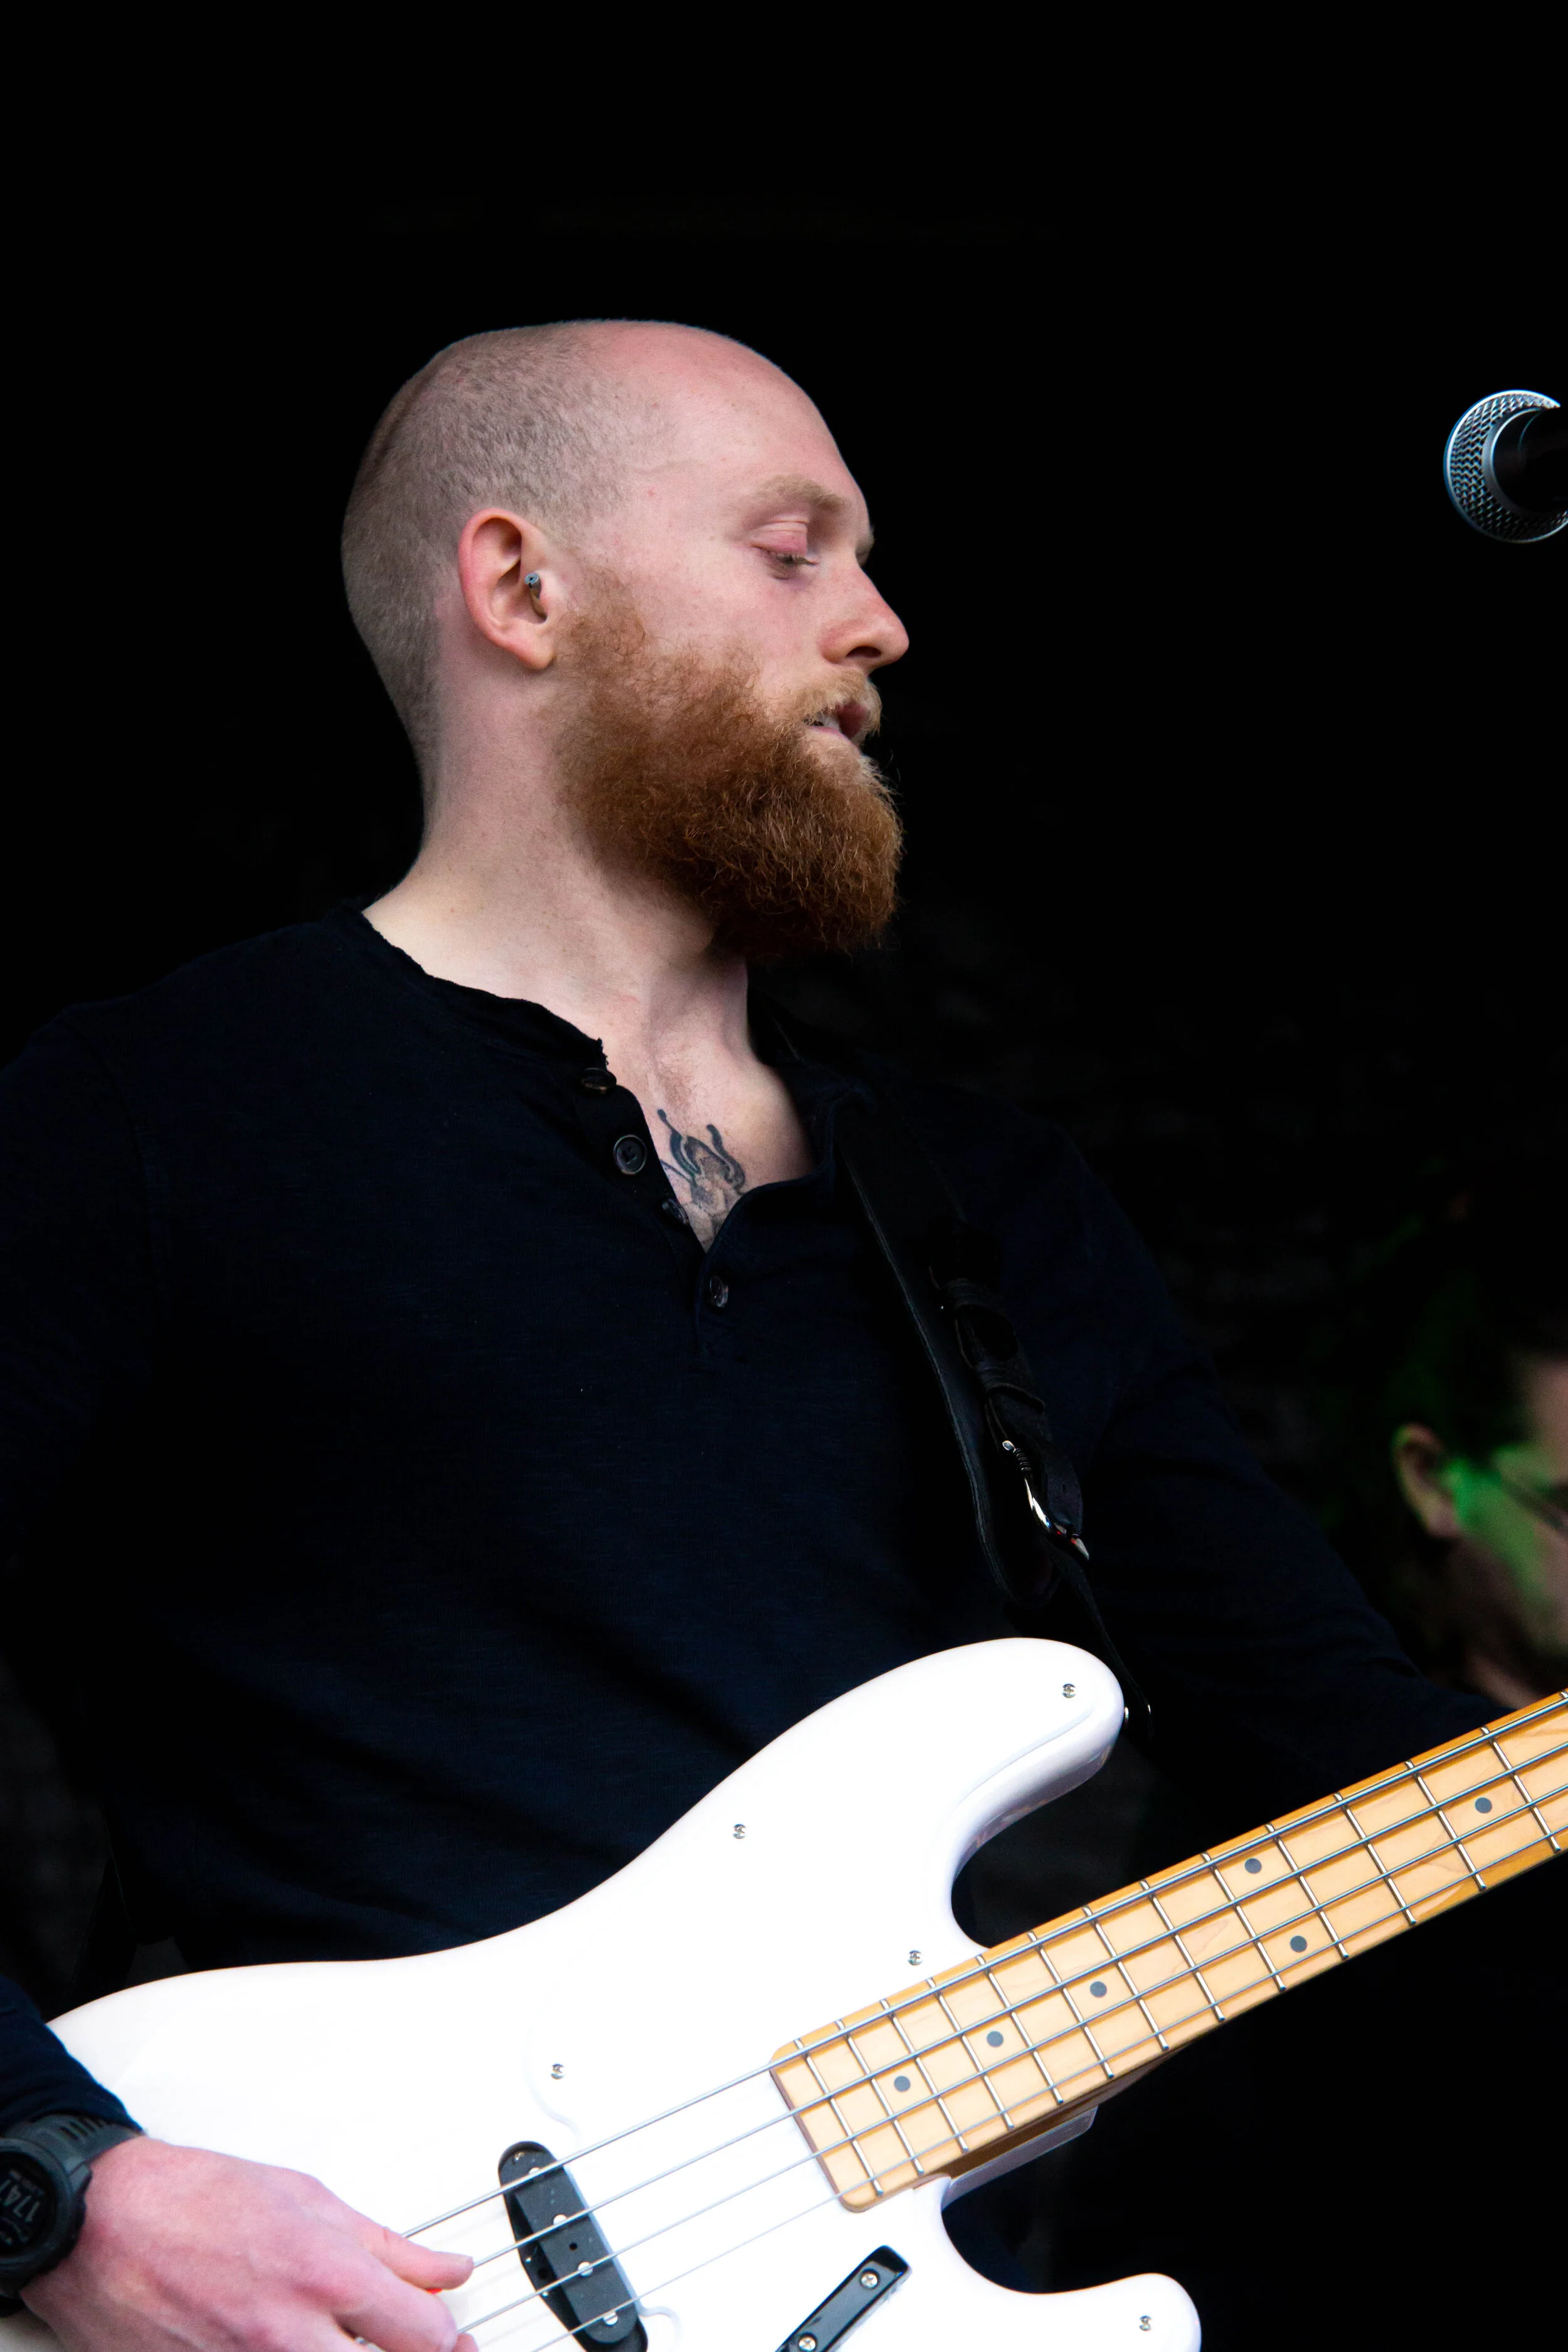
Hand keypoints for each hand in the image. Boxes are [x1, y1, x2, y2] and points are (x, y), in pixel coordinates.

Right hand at [24, 2135, 474, 2350]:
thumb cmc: (195, 2200)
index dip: (449, 2342)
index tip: (453, 2339)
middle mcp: (288, 2337)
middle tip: (413, 2349)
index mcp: (323, 2275)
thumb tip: (447, 2271)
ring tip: (351, 2343)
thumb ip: (389, 2246)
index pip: (424, 2336)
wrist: (104, 2225)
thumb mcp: (311, 2199)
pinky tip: (301, 2350)